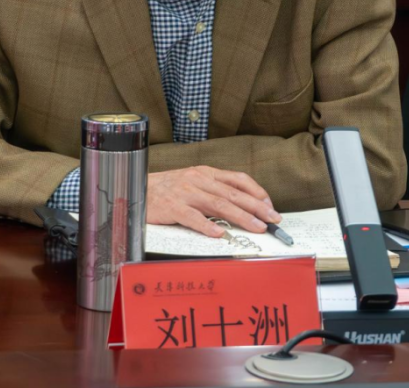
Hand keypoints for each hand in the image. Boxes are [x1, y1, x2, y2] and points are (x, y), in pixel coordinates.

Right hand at [147, 166, 281, 237]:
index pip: (238, 179)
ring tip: (256, 227)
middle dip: (257, 207)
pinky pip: (192, 217)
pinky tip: (218, 235)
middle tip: (273, 219)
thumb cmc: (167, 189)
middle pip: (233, 193)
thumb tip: (242, 206)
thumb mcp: (193, 182)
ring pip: (218, 205)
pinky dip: (206, 226)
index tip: (270, 206)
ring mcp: (185, 192)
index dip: (257, 192)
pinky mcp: (171, 206)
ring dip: (240, 217)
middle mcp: (198, 179)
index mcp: (206, 173)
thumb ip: (214, 191)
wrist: (134, 187)